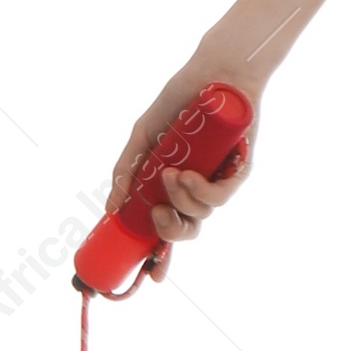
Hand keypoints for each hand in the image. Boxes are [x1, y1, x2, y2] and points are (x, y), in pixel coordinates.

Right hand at [106, 44, 260, 283]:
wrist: (211, 73)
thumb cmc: (178, 102)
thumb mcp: (143, 137)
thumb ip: (125, 171)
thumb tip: (111, 208)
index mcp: (174, 185)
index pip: (169, 227)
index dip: (162, 256)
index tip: (152, 276)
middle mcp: (198, 187)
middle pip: (189, 230)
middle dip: (171, 232)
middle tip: (158, 215)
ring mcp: (219, 179)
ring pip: (202, 214)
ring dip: (182, 201)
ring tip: (171, 174)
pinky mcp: (239, 169)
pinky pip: (221, 195)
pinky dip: (201, 192)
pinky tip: (186, 177)